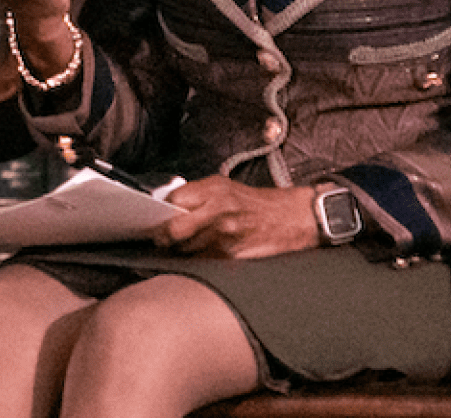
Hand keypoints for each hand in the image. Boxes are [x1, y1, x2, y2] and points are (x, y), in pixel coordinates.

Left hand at [145, 176, 320, 258]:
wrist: (294, 217)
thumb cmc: (258, 204)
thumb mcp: (226, 189)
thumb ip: (197, 196)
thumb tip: (167, 208)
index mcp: (214, 189)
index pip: (173, 201)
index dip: (161, 213)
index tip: (156, 220)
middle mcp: (219, 209)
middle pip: (175, 229)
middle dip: (165, 237)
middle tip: (162, 240)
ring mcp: (227, 233)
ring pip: (187, 249)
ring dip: (181, 252)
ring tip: (184, 248)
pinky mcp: (234, 254)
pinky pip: (205, 262)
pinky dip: (199, 262)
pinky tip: (202, 256)